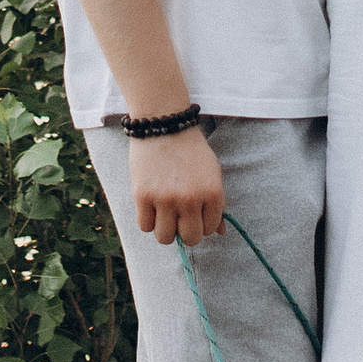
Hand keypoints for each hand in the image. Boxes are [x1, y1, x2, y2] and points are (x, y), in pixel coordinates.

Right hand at [133, 124, 224, 245]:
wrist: (164, 122)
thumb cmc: (190, 149)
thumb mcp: (211, 172)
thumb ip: (216, 203)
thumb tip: (220, 232)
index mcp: (213, 193)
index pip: (210, 230)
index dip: (201, 224)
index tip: (193, 213)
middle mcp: (191, 200)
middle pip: (189, 239)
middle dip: (184, 230)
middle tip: (177, 215)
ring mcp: (166, 199)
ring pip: (165, 237)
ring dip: (164, 228)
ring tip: (162, 212)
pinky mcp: (143, 196)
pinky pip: (144, 226)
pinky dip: (147, 219)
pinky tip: (150, 205)